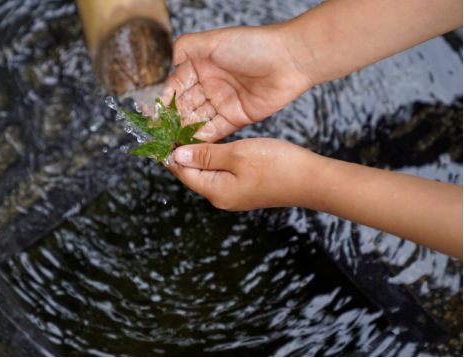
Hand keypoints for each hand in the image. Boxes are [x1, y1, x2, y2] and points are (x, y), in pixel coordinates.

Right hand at [161, 25, 312, 141]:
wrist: (290, 59)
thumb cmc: (252, 45)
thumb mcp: (213, 41)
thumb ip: (185, 47)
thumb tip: (167, 61)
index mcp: (201, 65)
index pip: (176, 87)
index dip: (164, 101)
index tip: (151, 115)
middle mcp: (210, 84)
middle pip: (185, 106)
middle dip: (172, 120)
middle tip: (158, 134)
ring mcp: (223, 101)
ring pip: (198, 120)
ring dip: (184, 131)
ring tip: (170, 143)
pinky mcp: (237, 116)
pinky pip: (216, 130)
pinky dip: (202, 138)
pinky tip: (189, 145)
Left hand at [168, 138, 317, 210]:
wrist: (311, 180)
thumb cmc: (276, 165)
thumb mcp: (236, 154)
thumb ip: (205, 155)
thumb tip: (176, 155)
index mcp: (215, 191)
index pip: (182, 172)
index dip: (170, 153)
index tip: (162, 133)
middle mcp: (221, 197)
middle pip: (192, 174)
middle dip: (182, 154)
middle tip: (174, 128)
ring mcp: (233, 195)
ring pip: (206, 172)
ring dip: (198, 155)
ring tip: (190, 132)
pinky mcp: (245, 189)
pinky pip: (221, 173)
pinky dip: (213, 159)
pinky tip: (214, 145)